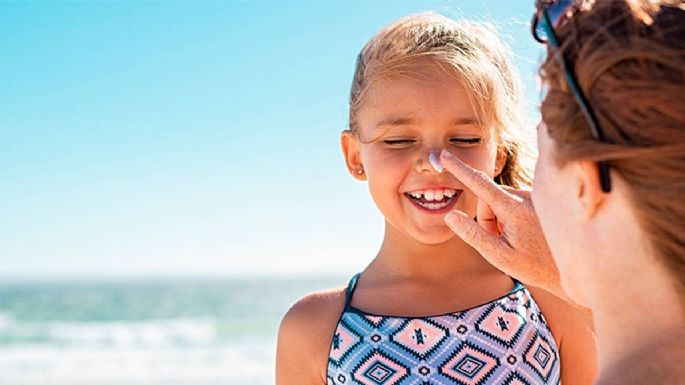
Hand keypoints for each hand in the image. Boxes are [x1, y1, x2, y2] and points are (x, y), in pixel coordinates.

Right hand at [439, 149, 562, 297]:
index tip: (444, 155)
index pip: (479, 183)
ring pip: (500, 202)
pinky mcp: (538, 200)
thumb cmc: (536, 267)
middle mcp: (525, 196)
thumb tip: (451, 215)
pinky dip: (512, 218)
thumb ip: (473, 234)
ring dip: (500, 220)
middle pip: (488, 200)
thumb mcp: (499, 256)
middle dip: (487, 220)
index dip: (459, 169)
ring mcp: (534, 197)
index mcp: (514, 208)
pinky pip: (513, 204)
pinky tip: (527, 236)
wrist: (575, 268)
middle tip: (501, 243)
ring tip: (517, 242)